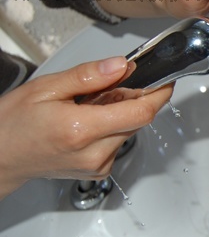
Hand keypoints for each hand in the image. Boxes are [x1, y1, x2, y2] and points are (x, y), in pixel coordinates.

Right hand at [0, 57, 172, 198]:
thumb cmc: (14, 123)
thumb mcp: (46, 88)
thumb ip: (88, 76)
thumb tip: (122, 66)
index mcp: (81, 130)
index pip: (140, 112)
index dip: (159, 93)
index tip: (165, 80)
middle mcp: (94, 153)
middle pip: (138, 120)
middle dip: (134, 98)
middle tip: (112, 84)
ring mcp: (98, 165)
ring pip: (130, 130)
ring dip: (122, 112)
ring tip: (92, 104)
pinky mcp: (98, 170)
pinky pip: (119, 142)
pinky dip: (113, 126)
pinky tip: (90, 120)